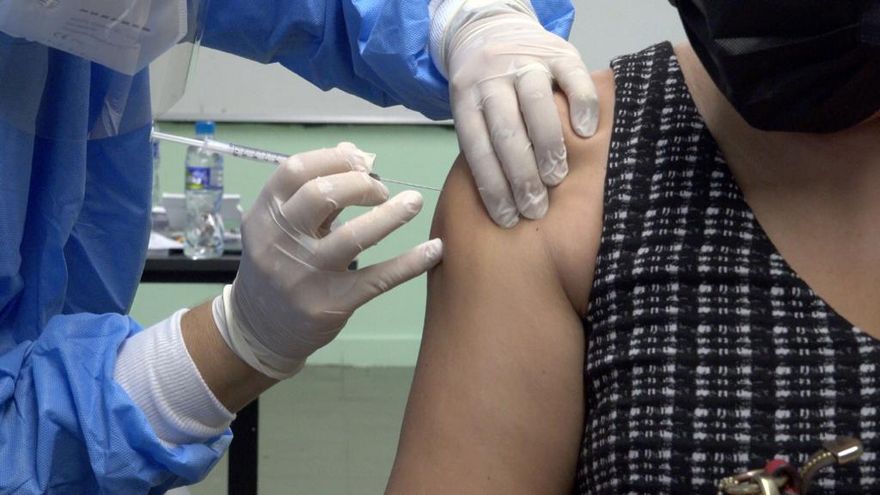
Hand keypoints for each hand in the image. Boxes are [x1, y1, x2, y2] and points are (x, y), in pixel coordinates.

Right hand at [212, 143, 442, 378]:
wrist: (261, 328)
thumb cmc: (278, 263)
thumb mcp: (283, 224)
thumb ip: (315, 188)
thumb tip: (353, 151)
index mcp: (265, 214)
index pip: (295, 170)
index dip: (335, 159)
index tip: (363, 163)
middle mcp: (280, 242)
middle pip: (321, 195)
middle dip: (361, 184)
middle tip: (381, 191)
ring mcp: (305, 275)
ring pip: (353, 236)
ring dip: (391, 215)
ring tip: (414, 202)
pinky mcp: (331, 303)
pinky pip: (377, 278)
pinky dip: (410, 262)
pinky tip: (434, 249)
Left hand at [442, 4, 598, 226]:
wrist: (494, 28)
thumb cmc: (486, 89)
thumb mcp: (472, 109)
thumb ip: (484, 143)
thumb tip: (502, 204)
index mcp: (466, 97)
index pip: (476, 147)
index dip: (492, 186)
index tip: (507, 219)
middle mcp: (492, 78)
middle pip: (505, 131)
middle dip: (520, 176)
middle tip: (535, 209)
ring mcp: (526, 61)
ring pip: (536, 104)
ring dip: (547, 146)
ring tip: (557, 178)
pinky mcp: (559, 51)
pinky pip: (572, 78)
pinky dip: (581, 106)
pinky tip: (586, 134)